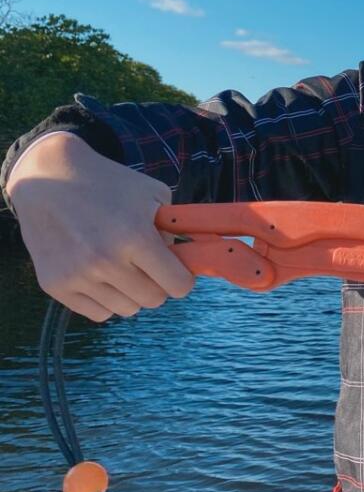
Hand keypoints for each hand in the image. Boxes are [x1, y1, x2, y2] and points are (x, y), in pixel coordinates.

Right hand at [7, 132, 194, 321]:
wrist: (47, 178)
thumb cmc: (109, 184)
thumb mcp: (153, 195)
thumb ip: (175, 230)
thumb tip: (189, 261)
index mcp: (135, 236)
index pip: (178, 285)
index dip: (183, 278)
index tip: (177, 270)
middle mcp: (105, 260)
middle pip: (154, 300)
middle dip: (158, 284)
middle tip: (148, 265)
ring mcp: (77, 275)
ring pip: (127, 309)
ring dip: (132, 293)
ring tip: (122, 266)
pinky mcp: (54, 285)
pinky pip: (98, 313)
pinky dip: (106, 299)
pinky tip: (101, 275)